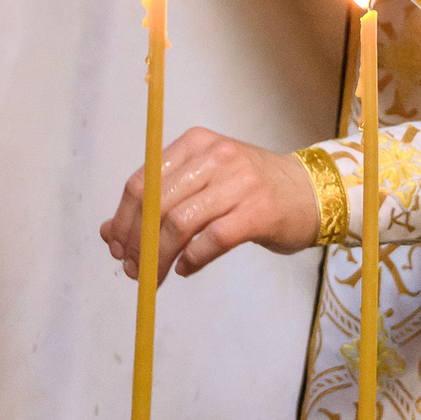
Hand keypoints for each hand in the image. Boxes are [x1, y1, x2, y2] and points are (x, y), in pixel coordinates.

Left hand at [100, 128, 320, 284]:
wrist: (312, 192)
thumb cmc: (252, 189)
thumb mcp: (204, 182)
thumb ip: (160, 202)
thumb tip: (109, 233)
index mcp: (195, 143)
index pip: (143, 181)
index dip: (123, 219)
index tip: (116, 247)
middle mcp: (215, 156)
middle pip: (156, 203)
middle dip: (137, 243)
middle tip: (132, 271)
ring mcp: (238, 182)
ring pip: (180, 223)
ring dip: (159, 256)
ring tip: (154, 276)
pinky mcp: (258, 211)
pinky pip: (212, 240)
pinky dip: (192, 259)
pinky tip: (185, 269)